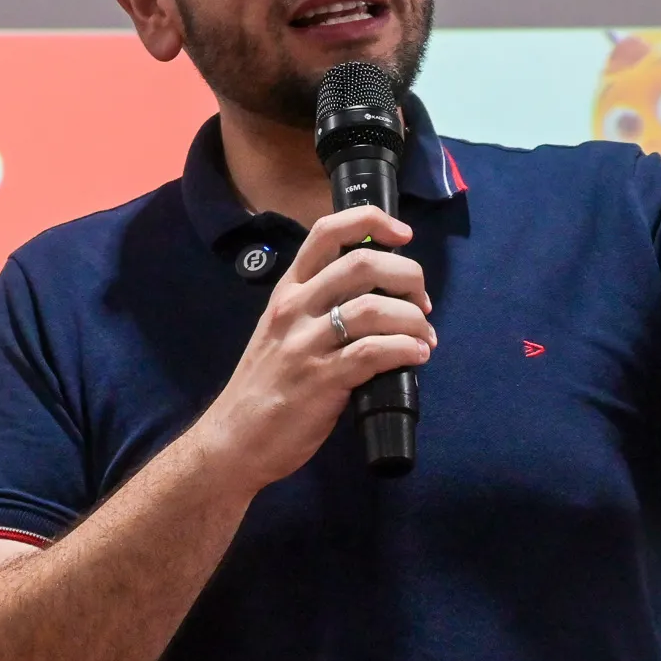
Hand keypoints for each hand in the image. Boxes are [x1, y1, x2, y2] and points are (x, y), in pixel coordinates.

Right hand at [194, 204, 435, 492]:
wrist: (234, 439)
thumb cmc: (266, 385)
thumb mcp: (283, 330)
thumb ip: (320, 307)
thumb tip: (381, 297)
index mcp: (288, 290)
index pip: (326, 232)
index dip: (372, 221)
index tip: (404, 235)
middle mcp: (295, 308)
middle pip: (361, 264)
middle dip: (408, 276)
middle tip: (423, 302)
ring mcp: (305, 344)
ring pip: (373, 309)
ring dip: (413, 320)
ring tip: (426, 338)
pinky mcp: (319, 380)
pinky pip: (372, 352)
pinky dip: (405, 349)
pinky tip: (417, 357)